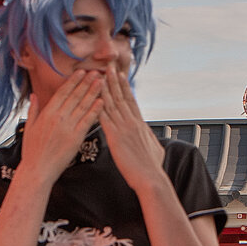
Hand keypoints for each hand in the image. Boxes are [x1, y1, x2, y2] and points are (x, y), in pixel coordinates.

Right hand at [19, 70, 104, 184]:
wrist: (38, 170)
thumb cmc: (32, 151)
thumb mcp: (29, 127)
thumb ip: (33, 109)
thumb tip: (34, 95)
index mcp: (47, 113)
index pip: (63, 93)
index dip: (73, 81)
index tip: (81, 72)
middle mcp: (58, 117)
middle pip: (75, 96)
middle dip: (86, 82)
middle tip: (96, 72)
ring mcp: (68, 127)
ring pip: (83, 105)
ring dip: (93, 92)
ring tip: (102, 82)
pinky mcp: (76, 138)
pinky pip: (88, 121)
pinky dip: (95, 111)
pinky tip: (102, 102)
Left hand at [97, 68, 166, 189]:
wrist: (150, 178)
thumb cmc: (152, 167)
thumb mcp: (154, 147)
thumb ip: (148, 138)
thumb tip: (148, 135)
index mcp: (140, 124)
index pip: (131, 101)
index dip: (124, 87)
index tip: (120, 75)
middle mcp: (132, 122)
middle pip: (121, 97)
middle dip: (114, 81)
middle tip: (108, 67)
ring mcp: (124, 129)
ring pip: (112, 104)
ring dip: (104, 89)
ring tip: (98, 75)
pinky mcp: (116, 138)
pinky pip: (105, 119)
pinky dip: (98, 107)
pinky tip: (92, 98)